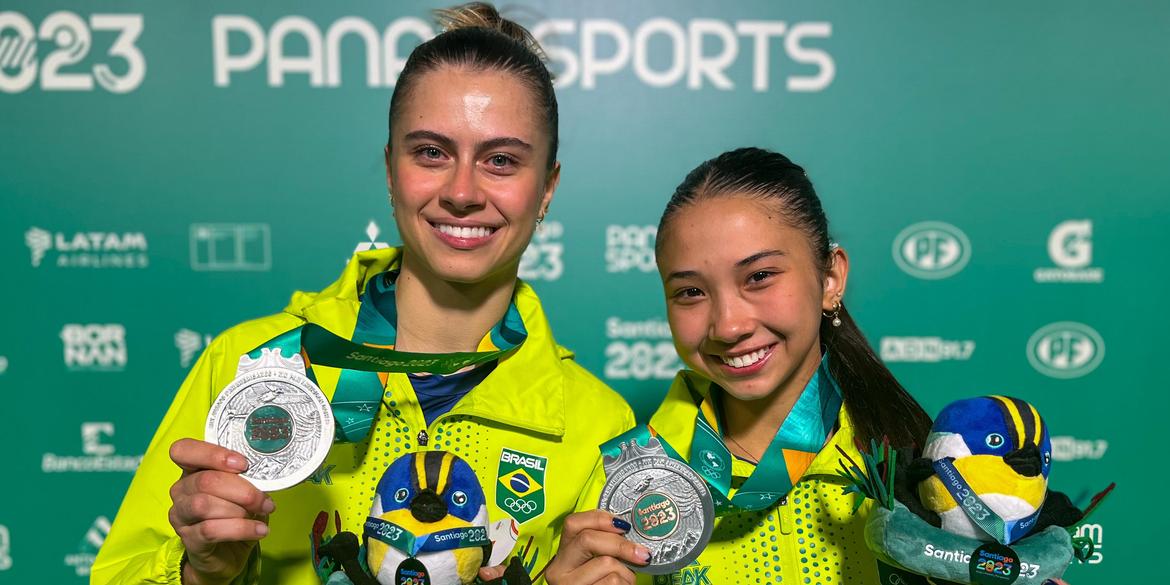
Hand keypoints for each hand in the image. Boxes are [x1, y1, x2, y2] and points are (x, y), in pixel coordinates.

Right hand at [168, 438, 272, 584]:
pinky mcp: (188, 539)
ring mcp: (181, 515)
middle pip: (204, 480)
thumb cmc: (236, 516)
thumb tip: (266, 472)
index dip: (212, 454)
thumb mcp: (245, 492)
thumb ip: (249, 478)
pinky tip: (258, 530)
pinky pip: (211, 530)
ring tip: (260, 514)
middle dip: (242, 490)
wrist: (226, 556)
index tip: (243, 464)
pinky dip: (241, 529)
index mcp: (193, 470)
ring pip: (203, 505)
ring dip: (239, 509)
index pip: (184, 450)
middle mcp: (181, 490)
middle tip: (264, 499)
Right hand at [543, 510, 649, 584]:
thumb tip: (630, 529)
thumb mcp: (596, 563)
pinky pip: (612, 583)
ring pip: (606, 563)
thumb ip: (605, 545)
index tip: (624, 526)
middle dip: (621, 545)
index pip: (573, 523)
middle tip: (643, 554)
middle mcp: (558, 569)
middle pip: (588, 539)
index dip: (600, 519)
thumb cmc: (601, 584)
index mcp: (562, 553)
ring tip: (625, 582)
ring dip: (626, 574)